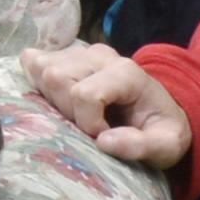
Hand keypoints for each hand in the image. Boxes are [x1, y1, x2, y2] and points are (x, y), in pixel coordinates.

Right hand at [24, 41, 195, 169]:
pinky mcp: (64, 56)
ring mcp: (80, 53)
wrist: (159, 112)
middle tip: (84, 125)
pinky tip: (55, 99)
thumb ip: (141, 146)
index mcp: (126, 73)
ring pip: (40, 67)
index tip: (102, 136)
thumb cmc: (161, 130)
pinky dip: (36, 82)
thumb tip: (103, 141)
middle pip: (56, 76)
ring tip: (71, 113)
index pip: (85, 94)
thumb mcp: (165, 145)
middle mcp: (101, 56)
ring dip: (48, 97)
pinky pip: (33, 61)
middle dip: (64, 110)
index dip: (87, 123)